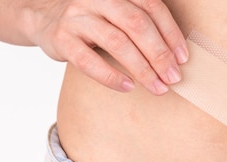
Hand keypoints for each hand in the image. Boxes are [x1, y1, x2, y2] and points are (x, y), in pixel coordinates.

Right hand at [27, 0, 187, 94]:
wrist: (43, 19)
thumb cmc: (92, 22)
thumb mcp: (116, 14)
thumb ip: (140, 25)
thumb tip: (175, 58)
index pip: (151, 7)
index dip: (170, 33)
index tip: (183, 58)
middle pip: (137, 24)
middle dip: (159, 53)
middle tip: (173, 77)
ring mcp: (78, 17)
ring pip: (117, 42)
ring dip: (142, 69)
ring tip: (157, 87)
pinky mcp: (62, 39)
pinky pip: (89, 61)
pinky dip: (112, 76)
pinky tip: (128, 87)